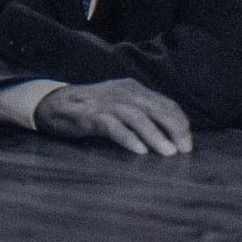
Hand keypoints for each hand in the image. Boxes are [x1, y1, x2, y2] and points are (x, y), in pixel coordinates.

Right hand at [30, 77, 195, 158]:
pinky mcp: (91, 116)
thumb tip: (173, 134)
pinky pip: (113, 127)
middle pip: (156, 109)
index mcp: (134, 89)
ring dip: (155, 135)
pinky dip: (128, 138)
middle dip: (174, 129)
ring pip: (137, 118)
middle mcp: (123, 93)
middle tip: (185, 149)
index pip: (166, 103)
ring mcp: (107, 103)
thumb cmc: (93, 109)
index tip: (188, 141)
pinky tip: (140, 151)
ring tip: (169, 153)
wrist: (53, 104)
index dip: (180, 122)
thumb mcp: (122, 105)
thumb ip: (143, 113)